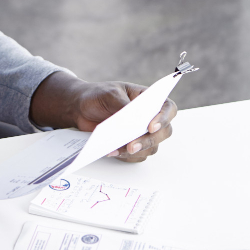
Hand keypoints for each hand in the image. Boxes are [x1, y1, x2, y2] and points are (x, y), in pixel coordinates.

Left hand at [30, 72, 176, 162]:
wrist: (81, 108)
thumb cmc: (98, 95)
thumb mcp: (110, 94)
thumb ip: (122, 105)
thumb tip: (133, 119)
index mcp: (149, 99)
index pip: (168, 108)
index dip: (163, 119)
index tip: (151, 127)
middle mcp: (149, 117)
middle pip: (163, 132)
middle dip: (149, 141)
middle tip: (132, 145)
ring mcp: (142, 133)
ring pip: (151, 147)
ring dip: (136, 150)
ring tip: (116, 149)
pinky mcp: (131, 145)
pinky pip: (136, 155)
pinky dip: (125, 156)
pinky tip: (111, 151)